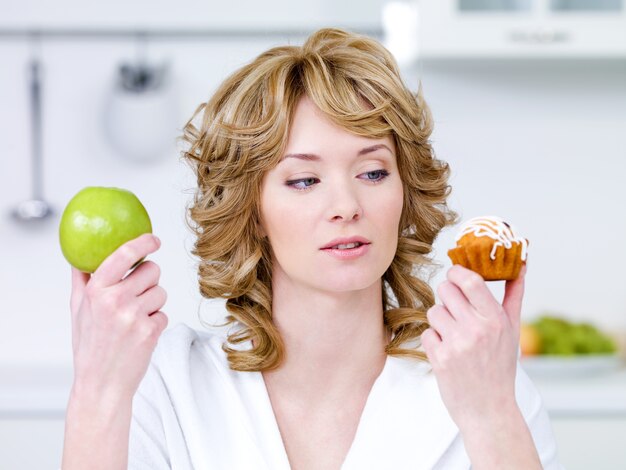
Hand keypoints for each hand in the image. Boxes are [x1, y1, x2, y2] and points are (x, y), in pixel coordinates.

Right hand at [69, 233, 167, 401]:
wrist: (101, 384)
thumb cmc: (89, 345)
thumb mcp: (78, 309)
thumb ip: (82, 279)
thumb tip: (82, 255)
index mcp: (96, 291)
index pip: (124, 254)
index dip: (143, 242)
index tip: (153, 239)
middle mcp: (115, 301)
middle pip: (152, 270)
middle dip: (148, 280)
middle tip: (136, 295)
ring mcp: (135, 316)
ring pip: (161, 292)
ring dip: (152, 303)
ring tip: (133, 320)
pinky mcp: (151, 331)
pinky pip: (164, 313)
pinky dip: (155, 322)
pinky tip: (139, 334)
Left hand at [421, 264, 525, 428]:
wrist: (489, 409)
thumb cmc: (500, 366)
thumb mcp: (513, 329)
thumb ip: (514, 294)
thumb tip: (520, 264)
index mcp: (495, 319)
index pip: (470, 280)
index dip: (456, 272)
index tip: (454, 274)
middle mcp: (476, 330)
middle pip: (445, 290)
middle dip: (447, 296)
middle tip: (456, 310)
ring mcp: (457, 344)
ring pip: (433, 311)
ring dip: (440, 320)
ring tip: (455, 335)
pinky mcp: (440, 359)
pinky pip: (427, 333)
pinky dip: (434, 341)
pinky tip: (448, 352)